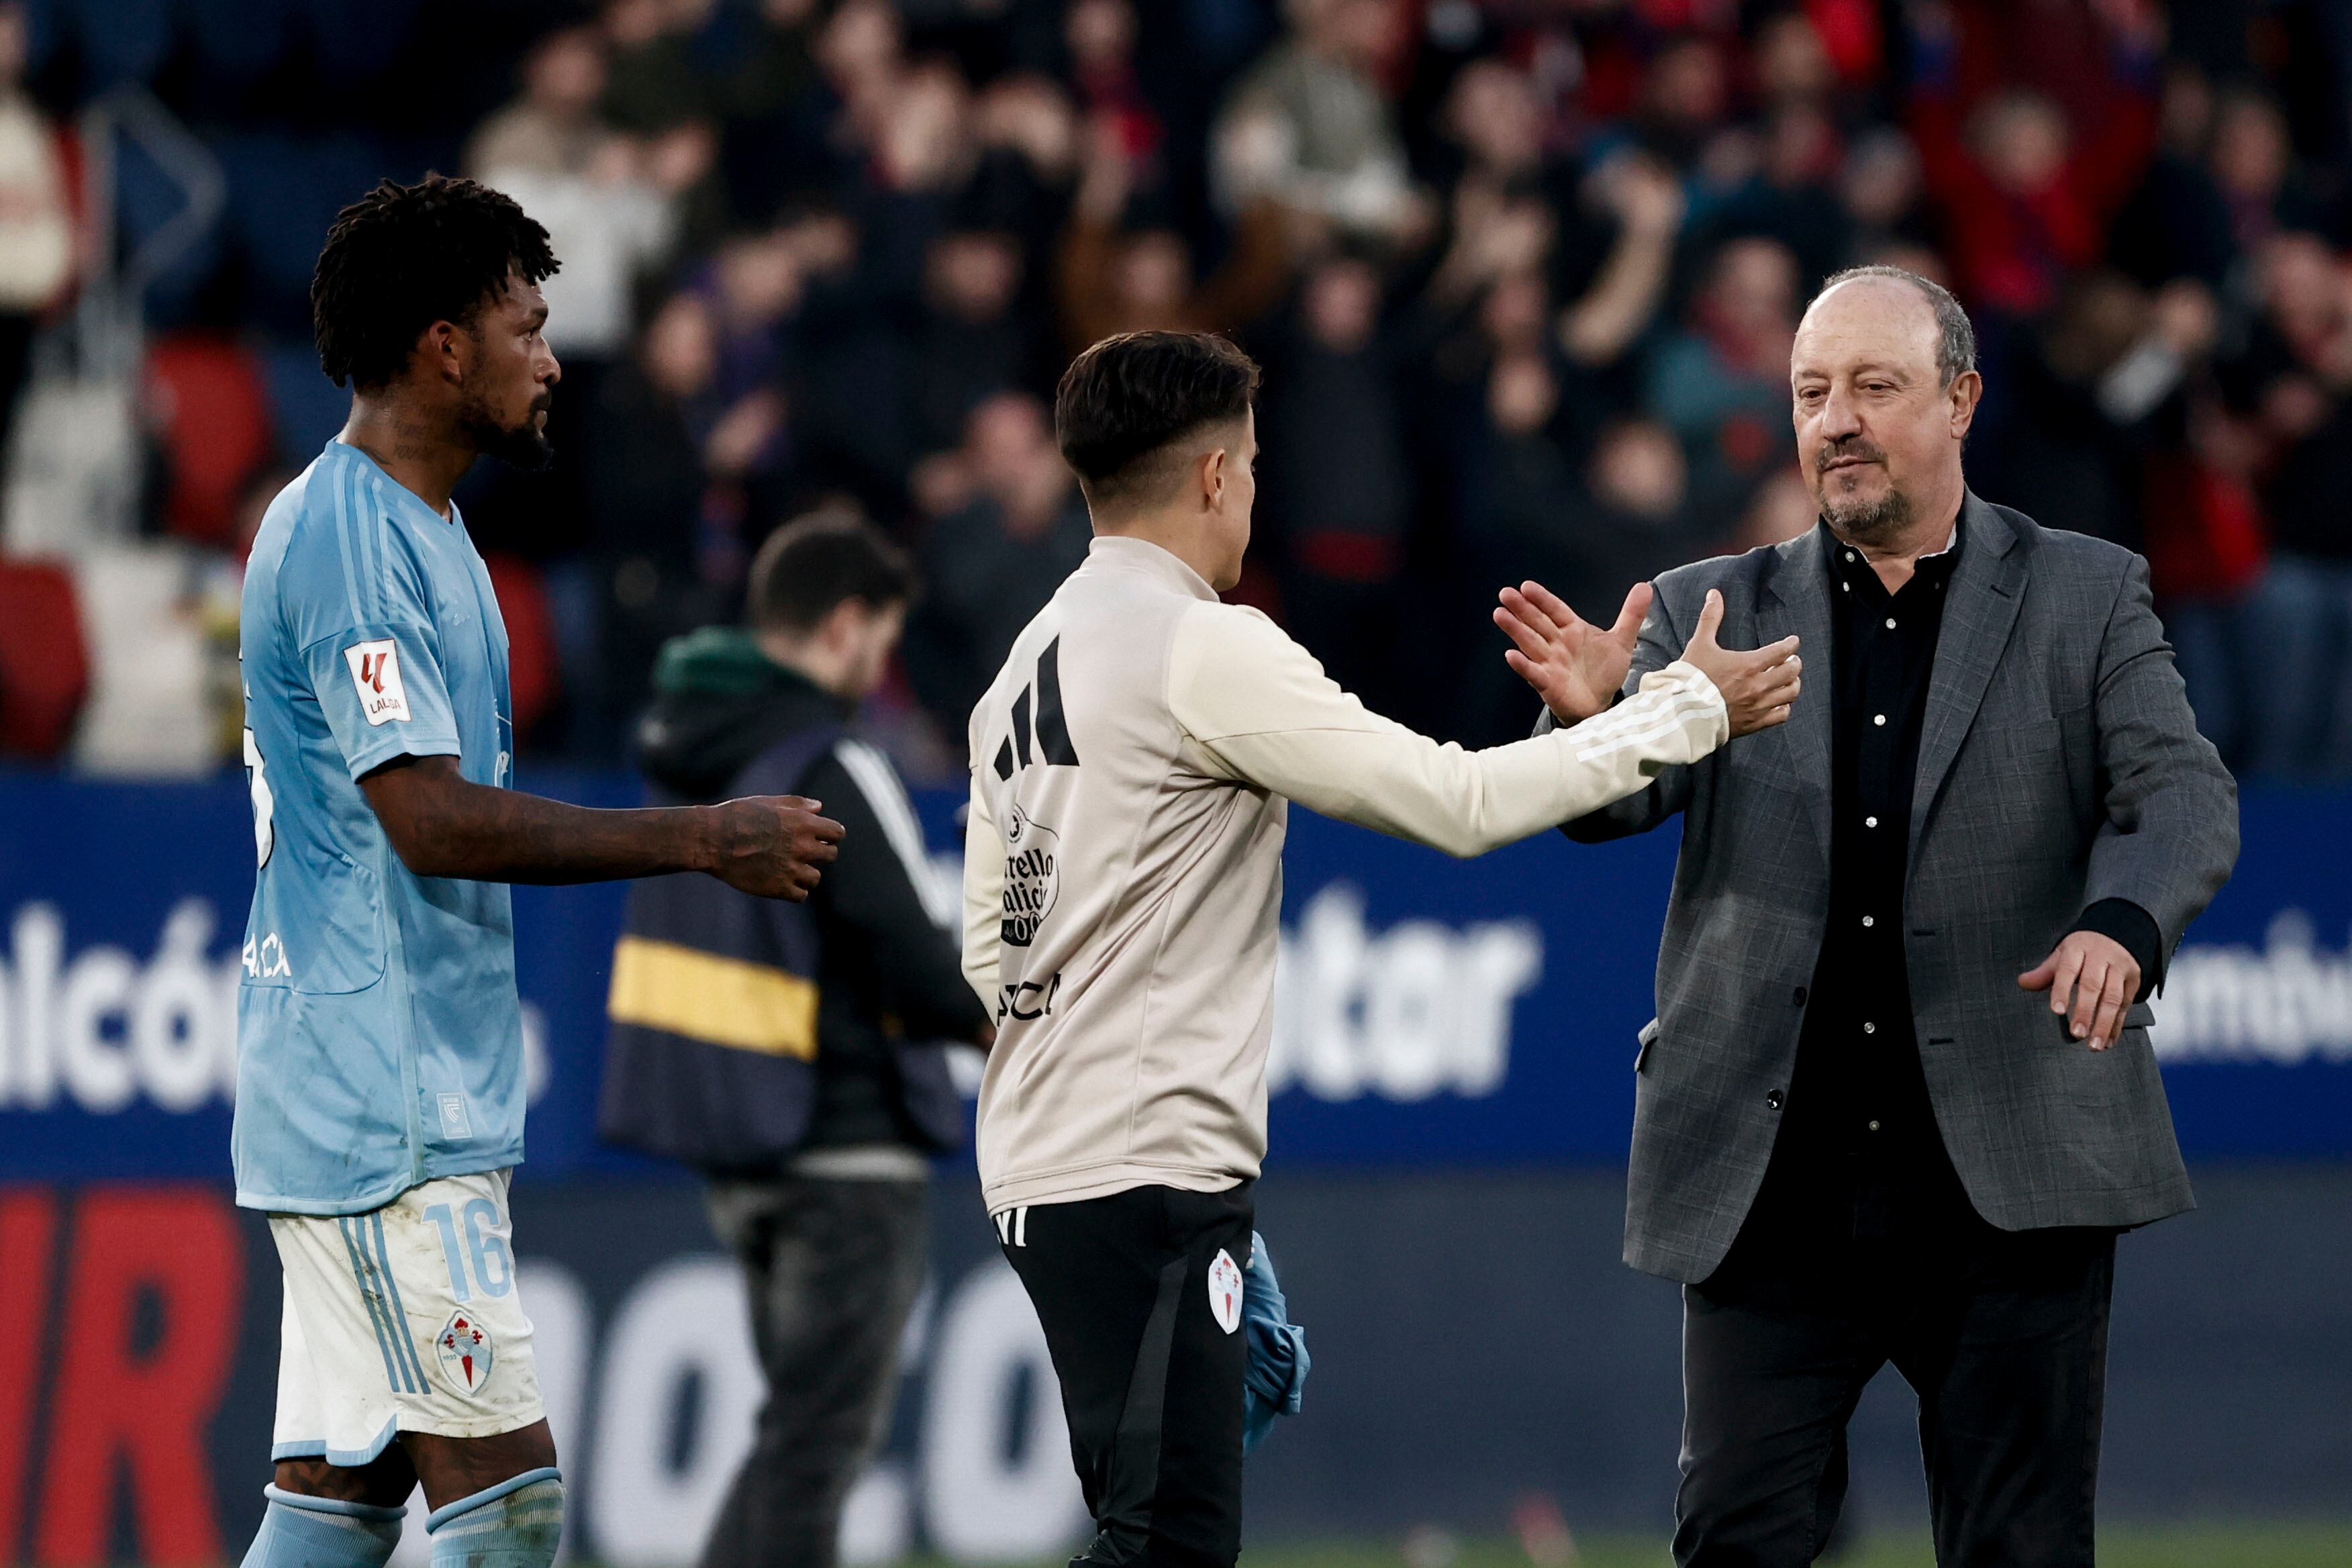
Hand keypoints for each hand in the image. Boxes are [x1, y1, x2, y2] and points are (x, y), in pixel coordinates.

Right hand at [706, 796, 843, 900]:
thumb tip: (819, 808)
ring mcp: (791, 868)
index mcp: (802, 823)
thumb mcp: (768, 802)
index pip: (837, 833)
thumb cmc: (737, 816)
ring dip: (805, 874)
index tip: (821, 837)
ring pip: (815, 878)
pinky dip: (794, 891)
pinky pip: (800, 895)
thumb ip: (797, 804)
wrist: (712, 840)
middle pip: (831, 855)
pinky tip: (782, 882)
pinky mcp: (779, 888)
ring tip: (788, 869)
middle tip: (803, 853)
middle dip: (820, 853)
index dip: (830, 835)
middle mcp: (802, 846)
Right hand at [1496, 579, 1650, 722]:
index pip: (1555, 610)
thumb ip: (1631, 614)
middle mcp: (1557, 644)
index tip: (1526, 586)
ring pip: (1530, 643)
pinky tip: (1511, 655)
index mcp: (1572, 630)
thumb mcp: (1622, 641)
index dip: (1542, 599)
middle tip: (1505, 594)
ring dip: (1515, 630)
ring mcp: (1550, 663)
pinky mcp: (1548, 684)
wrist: (1602, 703)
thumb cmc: (1604, 671)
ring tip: (1500, 615)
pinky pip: (1533, 673)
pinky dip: (1523, 665)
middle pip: (1537, 623)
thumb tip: (1644, 586)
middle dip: (1522, 609)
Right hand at [1678, 589, 1800, 736]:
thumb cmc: (1690, 678)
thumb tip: (1714, 594)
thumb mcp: (1700, 644)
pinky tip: (1779, 703)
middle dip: (1795, 663)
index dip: (1791, 644)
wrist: (1682, 712)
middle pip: (1792, 672)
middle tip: (1791, 660)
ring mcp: (1758, 706)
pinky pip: (1781, 715)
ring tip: (1788, 680)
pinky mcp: (1754, 723)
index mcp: (1749, 664)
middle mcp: (1758, 685)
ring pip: (1790, 693)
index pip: (1783, 651)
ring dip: (1792, 684)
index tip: (1793, 642)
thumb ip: (1710, 618)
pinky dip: (1784, 707)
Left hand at [2020, 931, 2140, 1049]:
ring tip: (2094, 1045)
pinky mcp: (2134, 980)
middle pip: (2093, 986)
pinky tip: (2109, 1041)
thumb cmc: (2084, 949)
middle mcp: (2101, 957)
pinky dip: (2117, 1025)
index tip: (2057, 1011)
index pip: (2068, 970)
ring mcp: (2120, 968)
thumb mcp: (2062, 954)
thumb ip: (2045, 972)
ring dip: (2104, 1024)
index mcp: (2078, 948)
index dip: (2062, 990)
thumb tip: (2023, 983)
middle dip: (2085, 1011)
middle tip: (2077, 1034)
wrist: (2118, 935)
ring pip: (2113, 998)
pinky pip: (2125, 1005)